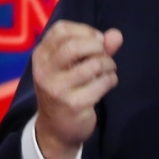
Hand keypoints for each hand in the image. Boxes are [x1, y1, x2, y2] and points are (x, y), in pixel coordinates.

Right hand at [32, 20, 122, 158]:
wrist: (56, 129)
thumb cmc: (67, 89)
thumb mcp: (74, 64)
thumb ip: (96, 47)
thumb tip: (117, 34)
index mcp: (41, 56)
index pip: (61, 30)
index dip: (85, 31)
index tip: (96, 41)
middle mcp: (44, 71)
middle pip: (73, 45)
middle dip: (97, 47)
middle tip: (103, 56)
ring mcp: (57, 89)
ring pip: (92, 64)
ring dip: (108, 65)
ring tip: (108, 70)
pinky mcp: (73, 104)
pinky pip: (102, 83)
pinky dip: (111, 79)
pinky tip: (108, 83)